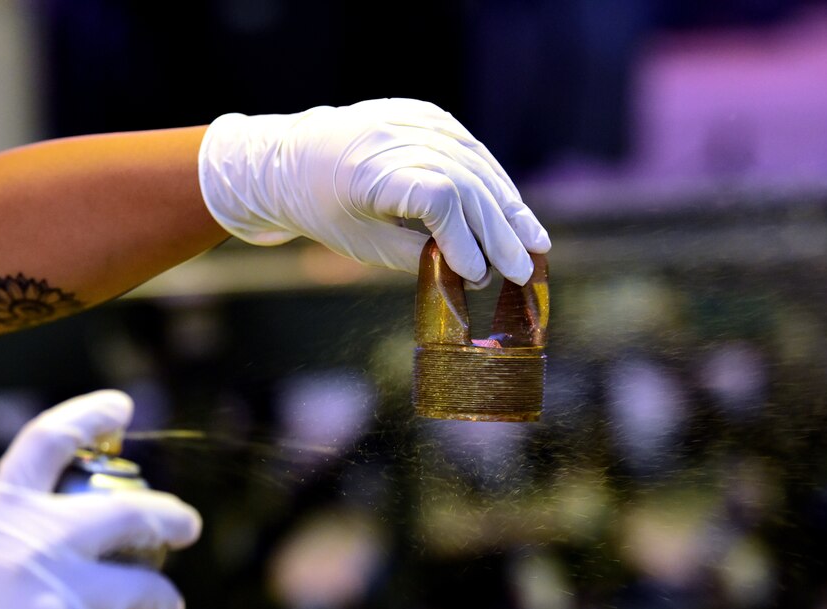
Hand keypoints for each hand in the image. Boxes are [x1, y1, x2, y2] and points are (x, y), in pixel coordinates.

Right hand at [0, 391, 201, 608]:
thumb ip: (19, 538)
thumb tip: (74, 533)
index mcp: (5, 515)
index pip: (48, 441)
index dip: (89, 415)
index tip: (120, 406)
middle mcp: (41, 546)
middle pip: (132, 513)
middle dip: (171, 518)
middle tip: (187, 526)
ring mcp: (65, 598)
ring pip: (148, 589)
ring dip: (165, 604)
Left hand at [198, 97, 549, 286]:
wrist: (291, 159)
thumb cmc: (323, 209)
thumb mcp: (362, 244)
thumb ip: (415, 258)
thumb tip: (472, 274)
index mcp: (370, 169)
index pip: (439, 198)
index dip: (465, 239)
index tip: (478, 276)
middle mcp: (395, 135)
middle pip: (466, 184)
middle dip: (499, 233)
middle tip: (522, 271)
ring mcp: (414, 118)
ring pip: (477, 166)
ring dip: (509, 209)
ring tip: (535, 245)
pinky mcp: (427, 114)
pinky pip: (472, 151)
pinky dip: (495, 183)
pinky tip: (514, 212)